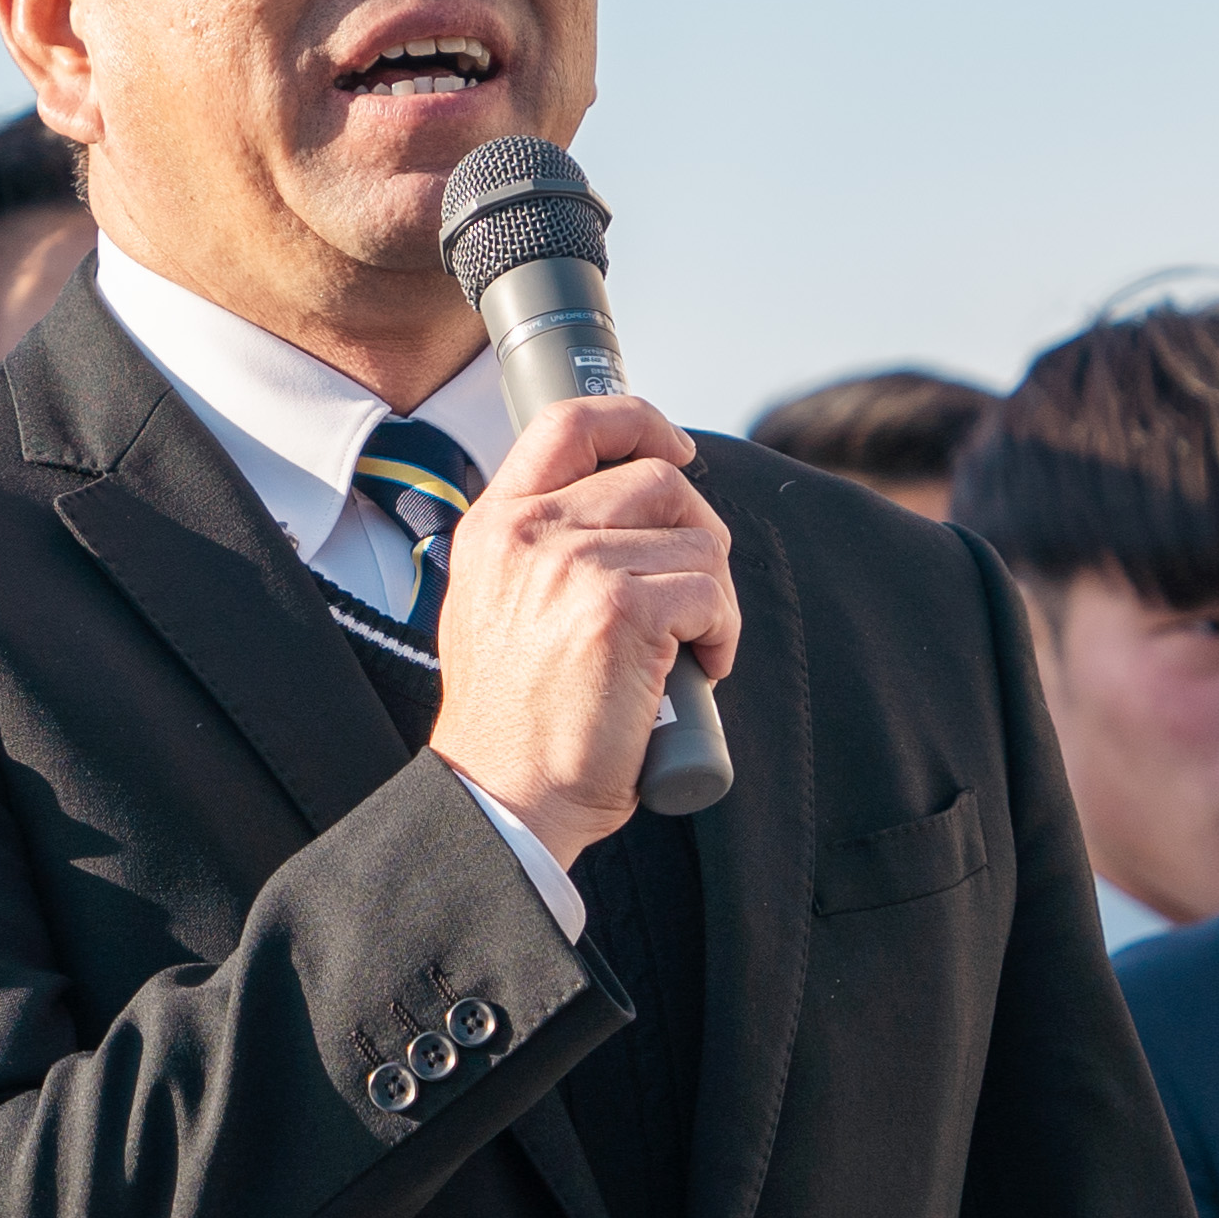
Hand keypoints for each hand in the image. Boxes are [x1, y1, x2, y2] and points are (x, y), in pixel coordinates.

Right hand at [425, 394, 736, 864]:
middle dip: (698, 534)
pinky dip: (722, 634)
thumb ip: (540, 548)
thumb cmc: (516, 720)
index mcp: (496, 524)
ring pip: (697, 541)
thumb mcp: (496, 605)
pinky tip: (701, 670)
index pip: (569, 422)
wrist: (505, 795)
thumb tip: (627, 508)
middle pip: (657, 480)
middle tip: (695, 599)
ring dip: (715, 598)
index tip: (676, 451)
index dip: (637, 422)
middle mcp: (530, 533)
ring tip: (691, 648)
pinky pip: (710, 593)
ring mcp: (575, 567)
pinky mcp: (622, 612)